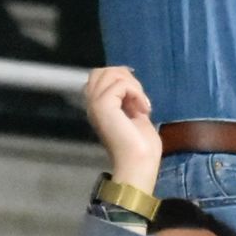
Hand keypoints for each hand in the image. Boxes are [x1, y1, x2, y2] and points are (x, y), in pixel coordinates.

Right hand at [84, 66, 161, 194]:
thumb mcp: (134, 114)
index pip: (100, 76)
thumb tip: (131, 83)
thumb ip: (128, 99)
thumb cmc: (140, 145)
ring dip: (133, 85)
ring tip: (141, 104)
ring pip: (111, 74)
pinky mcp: (102, 106)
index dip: (121, 78)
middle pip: (102, 71)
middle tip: (139, 98)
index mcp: (98, 107)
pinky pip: (120, 84)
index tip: (137, 95)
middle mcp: (92, 105)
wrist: (139, 163)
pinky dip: (137, 93)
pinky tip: (143, 109)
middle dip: (125, 77)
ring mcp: (95, 105)